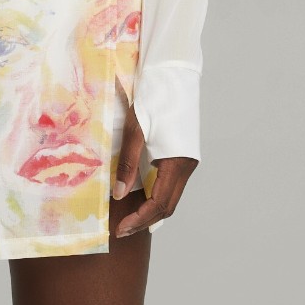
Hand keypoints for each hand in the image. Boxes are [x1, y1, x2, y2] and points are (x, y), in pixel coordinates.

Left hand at [111, 102, 197, 237]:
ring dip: (150, 210)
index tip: (120, 229)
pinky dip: (155, 195)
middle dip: (144, 220)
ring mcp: (186, 161)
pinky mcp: (181, 154)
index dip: (139, 220)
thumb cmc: (154, 98)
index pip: (159, 204)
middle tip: (122, 229)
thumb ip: (128, 163)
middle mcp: (186, 166)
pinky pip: (169, 184)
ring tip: (128, 218)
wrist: (172, 74)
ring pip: (170, 196)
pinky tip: (140, 196)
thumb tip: (118, 194)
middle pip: (167, 206)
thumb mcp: (136, 130)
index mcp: (178, 163)